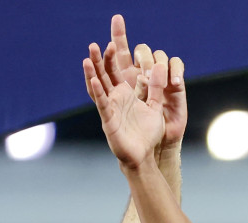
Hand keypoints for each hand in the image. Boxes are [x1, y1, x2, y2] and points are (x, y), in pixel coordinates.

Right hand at [84, 34, 166, 169]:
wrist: (143, 156)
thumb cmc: (146, 133)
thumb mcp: (154, 106)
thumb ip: (156, 88)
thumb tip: (160, 66)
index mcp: (124, 93)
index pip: (115, 71)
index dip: (112, 57)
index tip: (112, 41)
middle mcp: (114, 98)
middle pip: (103, 75)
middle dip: (99, 61)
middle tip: (95, 44)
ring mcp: (110, 108)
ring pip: (98, 87)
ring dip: (93, 73)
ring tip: (88, 58)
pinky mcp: (109, 120)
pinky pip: (102, 104)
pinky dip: (98, 92)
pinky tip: (94, 80)